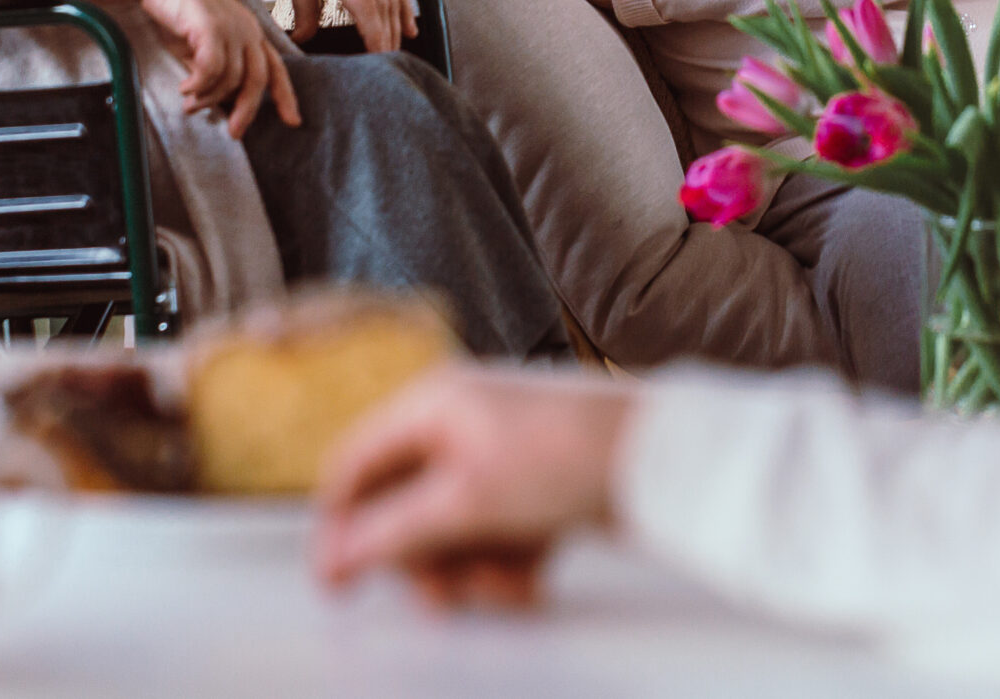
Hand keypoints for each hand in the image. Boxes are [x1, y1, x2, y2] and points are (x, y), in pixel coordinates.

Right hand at [132, 0, 301, 136]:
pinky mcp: (211, 26)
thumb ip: (212, 70)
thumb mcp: (198, 46)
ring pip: (231, 77)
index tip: (293, 121)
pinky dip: (198, 85)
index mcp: (249, 30)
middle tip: (233, 132)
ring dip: (209, 97)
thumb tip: (216, 100)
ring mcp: (231, 25)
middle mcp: (246, 27)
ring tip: (190, 104)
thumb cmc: (174, 8)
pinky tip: (185, 89)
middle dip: (247, 110)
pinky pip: (211, 68)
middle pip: (258, 79)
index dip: (285, 96)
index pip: (275, 68)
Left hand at [268, 0, 414, 53]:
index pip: (364, 5)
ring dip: (396, 29)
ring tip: (394, 56)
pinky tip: (410, 31)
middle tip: (385, 68)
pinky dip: (405, 10)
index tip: (376, 57)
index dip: (373, 32)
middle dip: (386, 39)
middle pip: (383, 7)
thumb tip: (302, 41)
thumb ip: (303, 8)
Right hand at [313, 368, 636, 608]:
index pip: (355, 465)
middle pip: (403, 506)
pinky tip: (531, 575)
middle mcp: (458, 423)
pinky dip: (506, 561)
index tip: (338, 583)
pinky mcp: (532, 486)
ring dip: (471, 567)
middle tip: (444, 596)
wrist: (664, 458)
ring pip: (451, 529)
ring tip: (507, 582)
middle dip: (424, 557)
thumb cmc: (567, 453)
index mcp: (430, 404)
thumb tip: (334, 558)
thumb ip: (392, 531)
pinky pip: (493, 534)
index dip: (340, 526)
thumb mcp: (466, 500)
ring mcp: (497, 455)